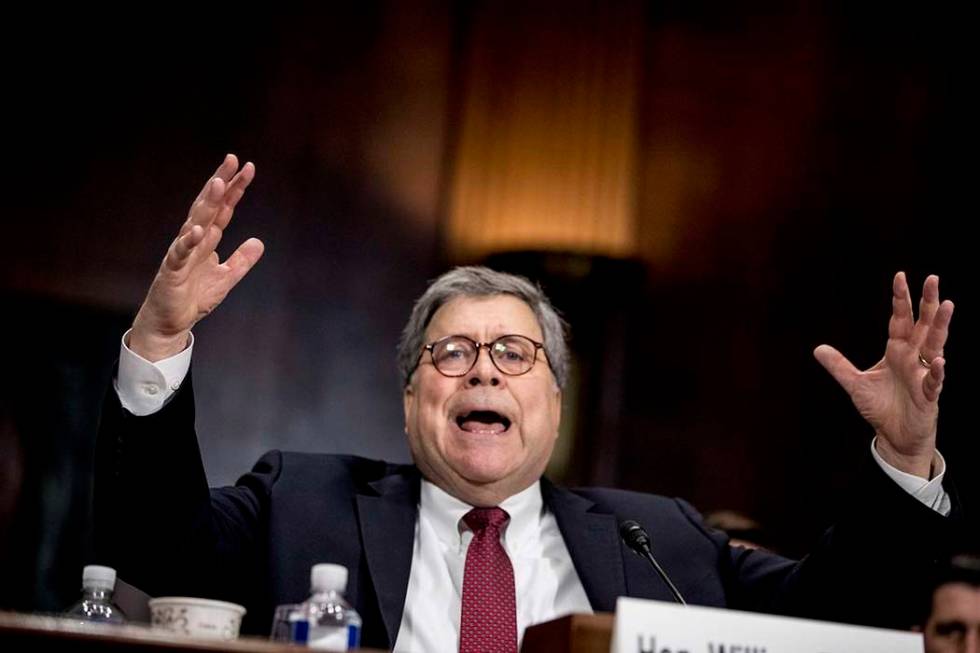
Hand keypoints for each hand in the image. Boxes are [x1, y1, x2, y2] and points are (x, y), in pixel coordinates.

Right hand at [129, 154, 264, 361]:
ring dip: (207, 203)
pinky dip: (188, 242)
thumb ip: (241, 260)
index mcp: (207, 240)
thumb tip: (259, 242)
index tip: (248, 168)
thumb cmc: (193, 297)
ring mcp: (181, 253)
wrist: (170, 323)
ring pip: (194, 222)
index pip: (224, 209)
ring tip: (219, 184)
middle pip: (209, 206)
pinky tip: (197, 230)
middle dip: (220, 183)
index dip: (235, 189)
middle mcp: (194, 240)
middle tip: (232, 160)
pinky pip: (180, 253)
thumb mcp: (226, 277)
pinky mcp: (172, 271)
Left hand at [813, 272, 952, 477]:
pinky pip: (933, 381)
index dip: (900, 299)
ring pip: (935, 346)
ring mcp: (922, 375)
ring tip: (947, 305)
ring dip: (940, 327)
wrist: (894, 435)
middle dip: (928, 302)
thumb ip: (839, 366)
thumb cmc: (880, 407)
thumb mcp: (855, 383)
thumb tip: (818, 348)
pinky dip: (935, 371)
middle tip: (933, 278)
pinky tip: (939, 360)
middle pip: (923, 325)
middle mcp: (913, 358)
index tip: (900, 276)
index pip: (900, 319)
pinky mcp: (928, 395)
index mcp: (896, 351)